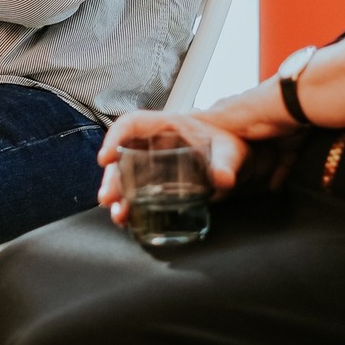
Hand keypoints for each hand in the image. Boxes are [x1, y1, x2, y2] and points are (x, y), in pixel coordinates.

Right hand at [97, 109, 249, 227]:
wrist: (238, 161)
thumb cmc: (231, 145)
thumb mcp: (230, 149)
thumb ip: (226, 162)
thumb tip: (224, 178)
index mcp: (165, 126)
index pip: (131, 124)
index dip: (114, 138)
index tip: (106, 158)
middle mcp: (152, 145)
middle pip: (122, 157)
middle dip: (112, 178)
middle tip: (108, 198)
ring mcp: (152, 165)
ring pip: (124, 177)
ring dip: (118, 196)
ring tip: (119, 215)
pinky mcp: (157, 185)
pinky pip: (135, 193)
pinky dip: (129, 206)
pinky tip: (128, 219)